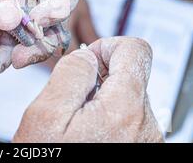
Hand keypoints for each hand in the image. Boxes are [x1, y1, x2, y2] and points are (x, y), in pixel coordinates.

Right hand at [13, 37, 163, 142]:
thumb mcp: (45, 116)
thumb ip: (70, 74)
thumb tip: (88, 54)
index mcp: (125, 109)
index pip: (136, 50)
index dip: (107, 45)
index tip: (87, 61)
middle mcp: (146, 124)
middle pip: (130, 73)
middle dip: (99, 77)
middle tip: (71, 100)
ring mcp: (147, 139)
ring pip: (127, 96)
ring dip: (100, 99)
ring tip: (76, 124)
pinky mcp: (142, 148)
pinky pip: (128, 118)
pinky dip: (106, 117)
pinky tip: (86, 135)